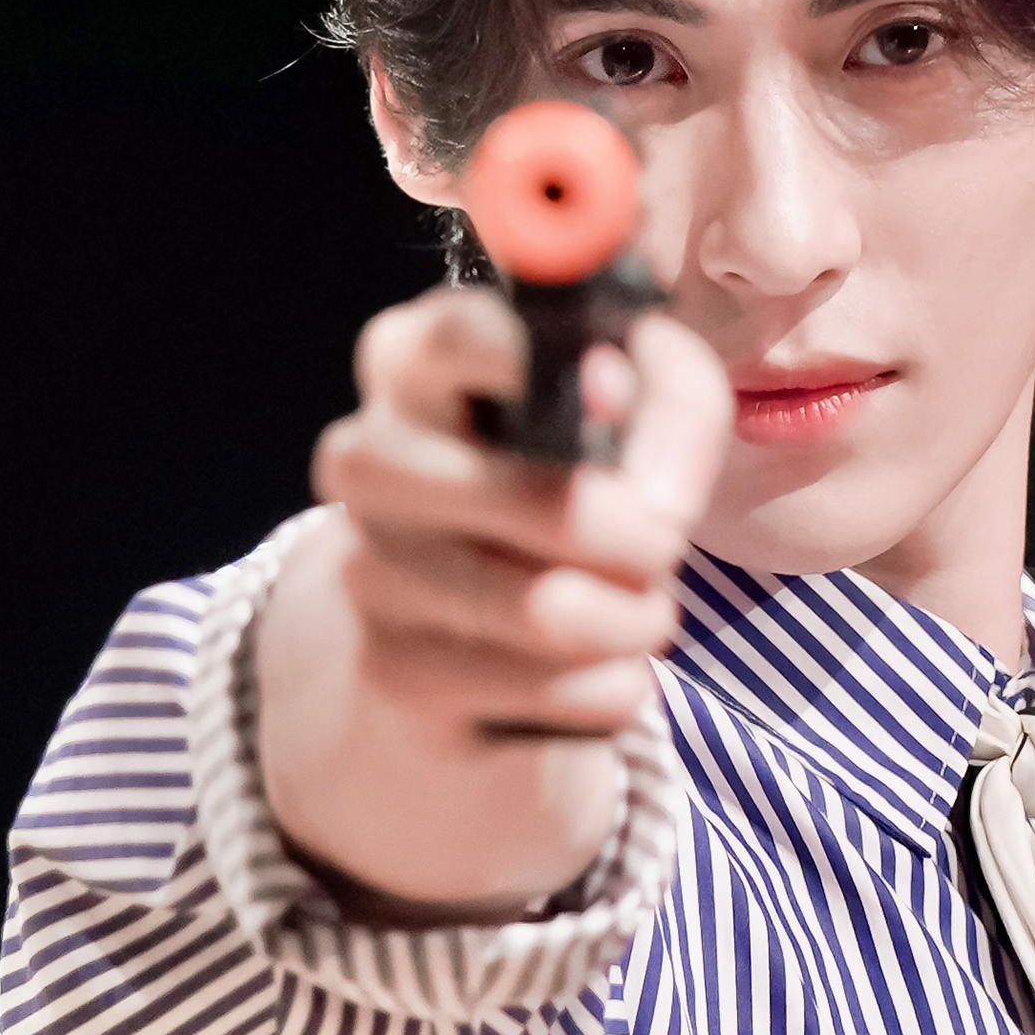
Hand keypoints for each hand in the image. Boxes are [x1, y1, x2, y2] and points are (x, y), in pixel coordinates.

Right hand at [255, 287, 730, 914]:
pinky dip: (611, 690)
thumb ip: (666, 390)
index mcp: (412, 363)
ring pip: (560, 614)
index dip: (547, 367)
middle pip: (552, 504)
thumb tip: (624, 427)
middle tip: (661, 545)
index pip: (460, 337)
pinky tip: (589, 668)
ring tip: (636, 610)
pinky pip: (559, 696)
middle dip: (646, 539)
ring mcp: (369, 575)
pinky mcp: (392, 679)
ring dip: (639, 620)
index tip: (612, 397)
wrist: (469, 617)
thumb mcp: (639, 406)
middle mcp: (368, 461)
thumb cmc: (570, 476)